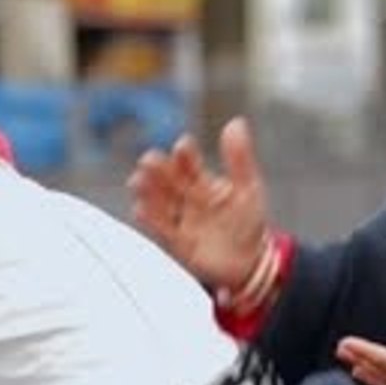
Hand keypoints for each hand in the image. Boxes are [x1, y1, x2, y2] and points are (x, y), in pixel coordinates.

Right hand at [127, 117, 269, 288]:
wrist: (249, 262)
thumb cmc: (248, 221)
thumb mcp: (248, 187)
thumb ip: (239, 158)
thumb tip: (236, 122)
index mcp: (202, 179)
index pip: (189, 162)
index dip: (185, 153)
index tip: (182, 145)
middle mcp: (186, 196)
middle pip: (168, 179)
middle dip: (158, 169)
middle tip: (148, 159)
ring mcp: (180, 217)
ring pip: (159, 200)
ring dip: (147, 191)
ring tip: (137, 180)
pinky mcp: (177, 240)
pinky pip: (161, 228)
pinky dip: (150, 218)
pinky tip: (140, 208)